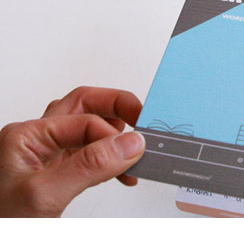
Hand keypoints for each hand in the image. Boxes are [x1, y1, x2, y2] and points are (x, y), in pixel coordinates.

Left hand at [0, 87, 145, 216]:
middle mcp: (38, 139)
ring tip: (134, 145)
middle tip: (142, 119)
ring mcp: (47, 154)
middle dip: (117, 109)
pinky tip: (121, 170)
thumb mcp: (45, 195)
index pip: (83, 119)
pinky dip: (110, 157)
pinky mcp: (57, 171)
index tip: (137, 147)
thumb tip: (130, 144)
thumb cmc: (2, 224)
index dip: (113, 135)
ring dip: (115, 133)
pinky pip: (89, 152)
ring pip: (89, 126)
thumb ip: (89, 166)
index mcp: (28, 135)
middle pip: (85, 106)